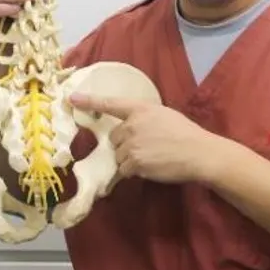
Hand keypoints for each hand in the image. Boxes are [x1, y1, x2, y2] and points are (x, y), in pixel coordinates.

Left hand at [70, 93, 221, 183]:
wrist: (198, 152)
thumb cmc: (186, 133)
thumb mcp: (164, 115)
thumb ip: (144, 118)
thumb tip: (132, 127)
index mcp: (141, 109)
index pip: (110, 104)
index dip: (90, 101)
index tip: (71, 98)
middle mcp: (132, 125)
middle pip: (114, 137)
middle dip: (125, 144)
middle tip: (147, 147)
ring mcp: (132, 145)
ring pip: (118, 155)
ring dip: (130, 159)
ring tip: (152, 158)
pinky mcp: (134, 163)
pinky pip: (124, 170)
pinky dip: (135, 171)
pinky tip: (152, 167)